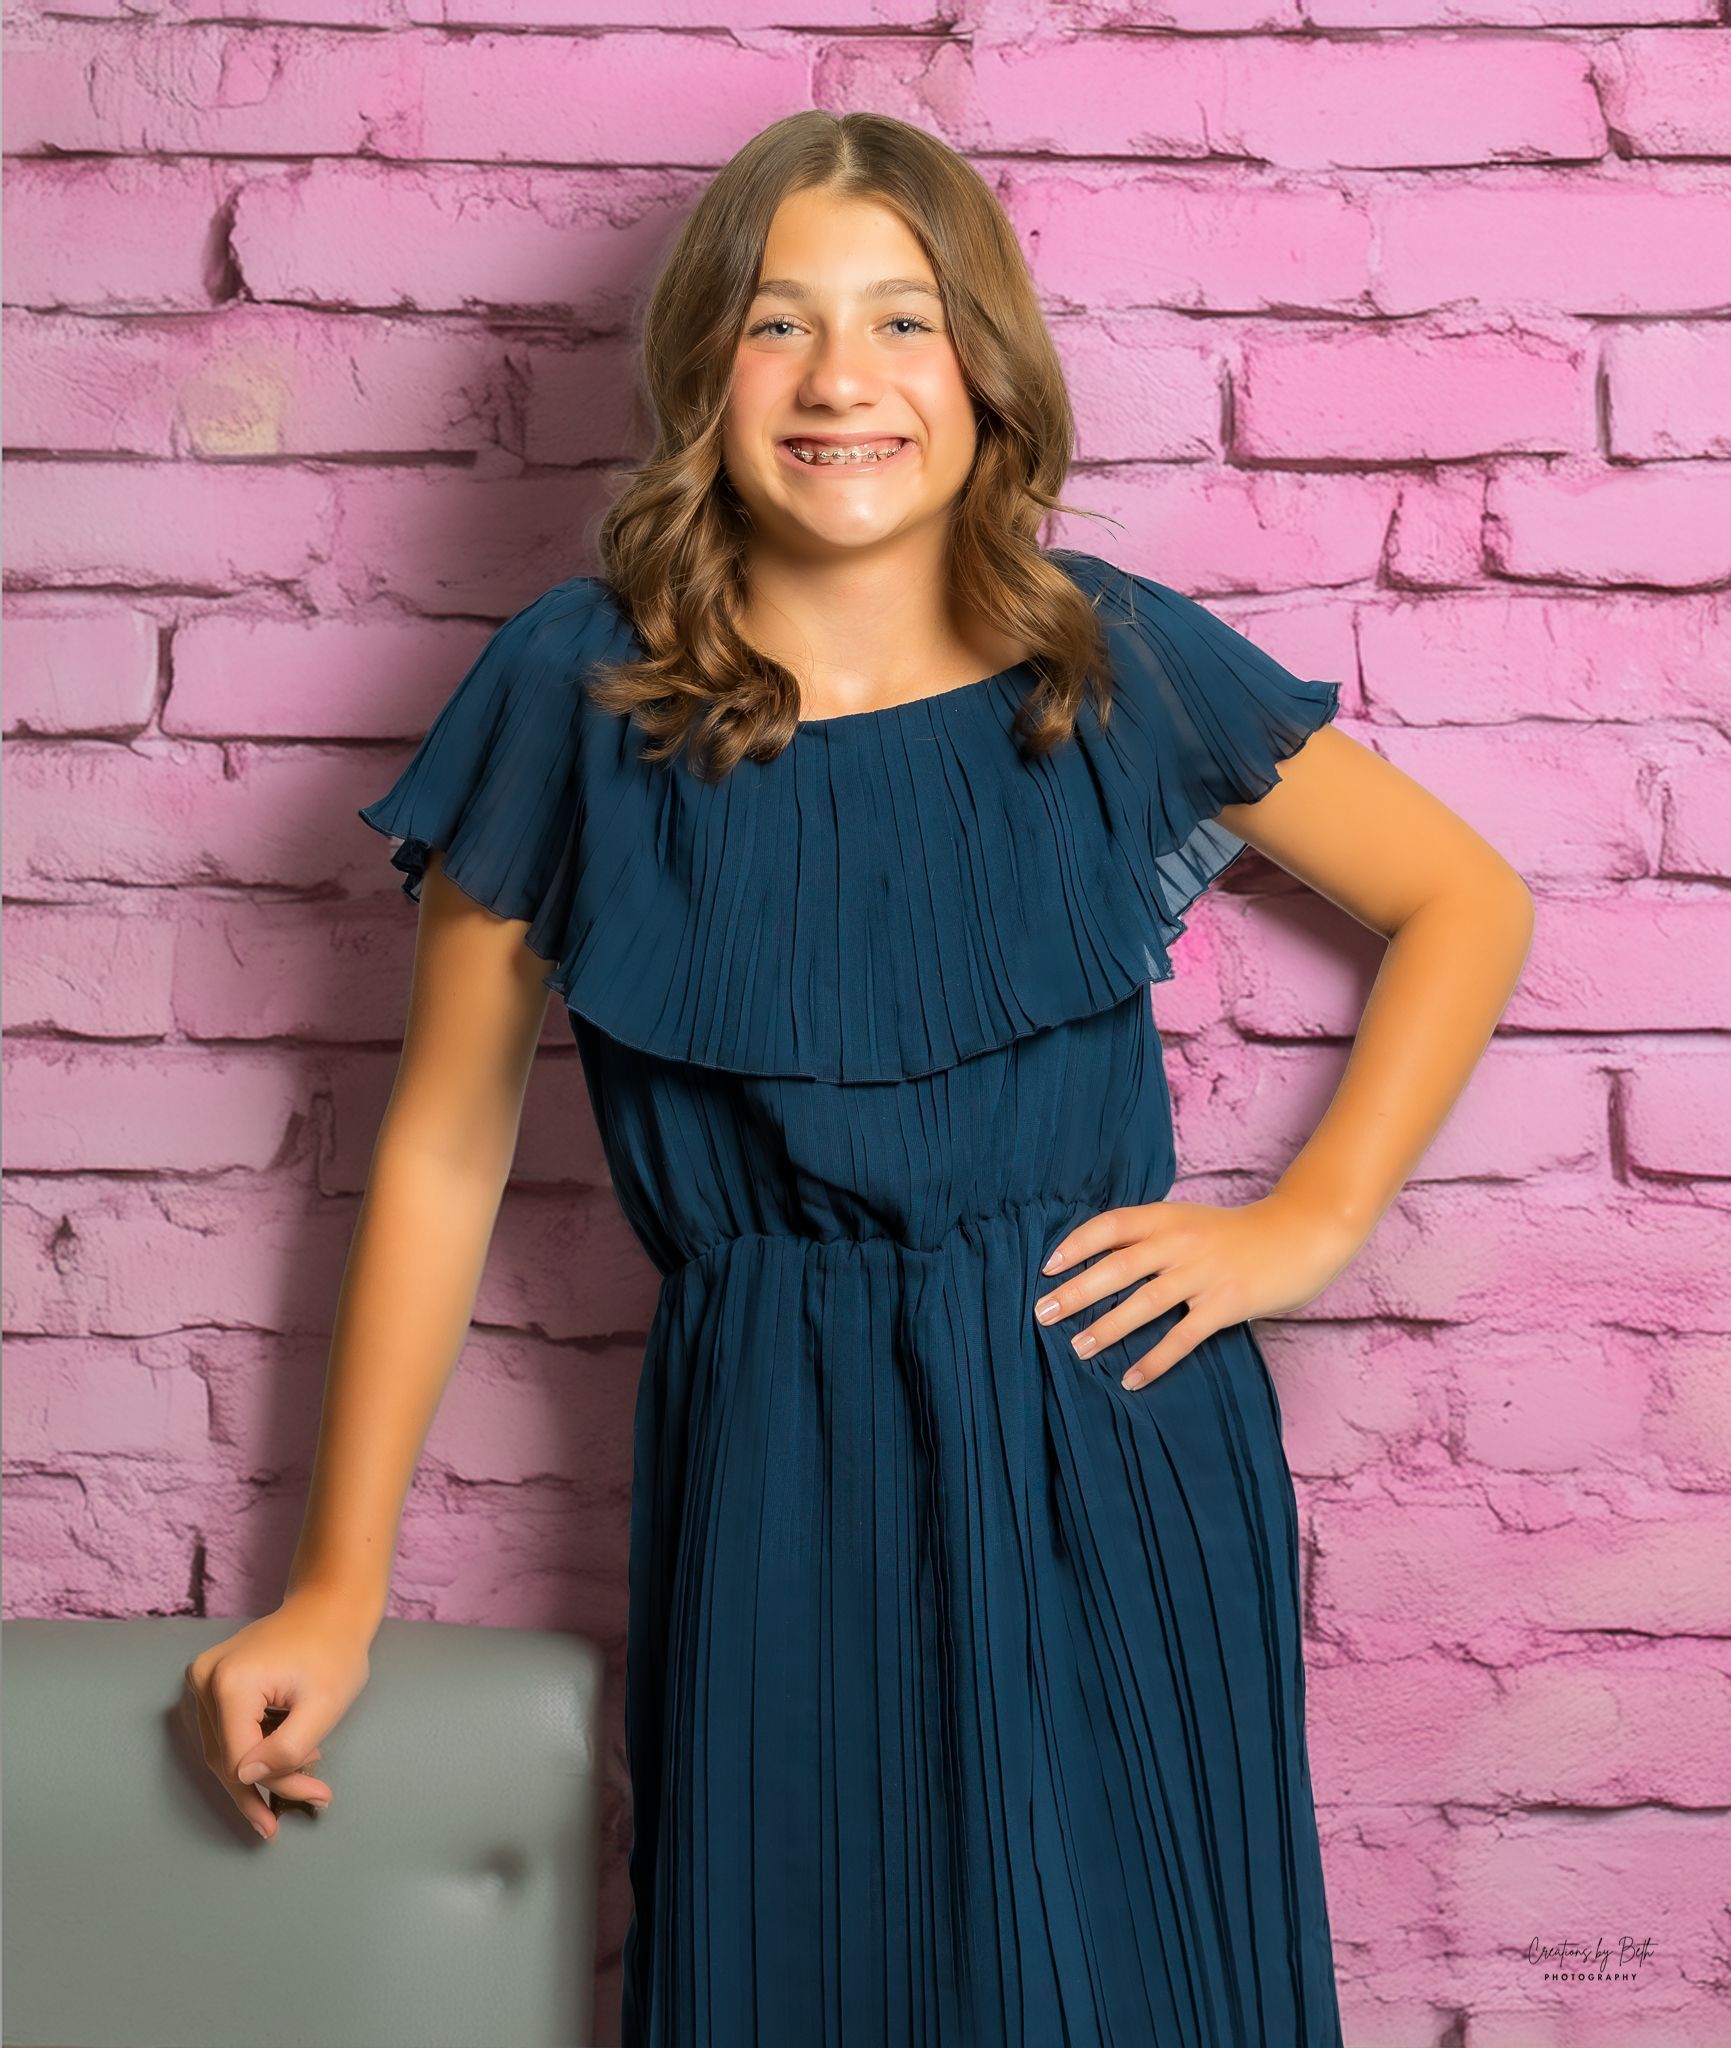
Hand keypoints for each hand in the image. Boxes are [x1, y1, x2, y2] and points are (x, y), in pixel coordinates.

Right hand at [182, 1585, 376, 1842]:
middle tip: (304, 1802)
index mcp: (229, 1685)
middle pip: (226, 1758)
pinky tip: (283, 1751)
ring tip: (302, 1772)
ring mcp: (201, 1677)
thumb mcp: (323, 1706)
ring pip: (222, 1748)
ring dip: (259, 1770)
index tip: (316, 1798)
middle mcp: (203, 1680)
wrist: (329, 1605)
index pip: (241, 1760)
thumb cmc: (334, 1651)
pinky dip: (251, 1747)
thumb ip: (286, 1748)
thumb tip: (246, 1779)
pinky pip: (223, 1730)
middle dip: (266, 1786)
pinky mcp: (208, 1679)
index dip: (276, 1788)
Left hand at [1033, 1190, 1359, 1390]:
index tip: (1047, 1267)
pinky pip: (1182, 1336)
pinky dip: (1154, 1360)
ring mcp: (1204, 1274)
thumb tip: (1102, 1262)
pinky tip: (1130, 1379)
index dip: (1076, 1245)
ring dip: (1107, 1327)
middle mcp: (1181, 1242)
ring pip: (1144, 1302)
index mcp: (1169, 1217)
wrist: (1302, 1235)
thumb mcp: (1191, 1222)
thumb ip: (1153, 1237)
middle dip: (1077, 1291)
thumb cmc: (1239, 1234)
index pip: (1111, 1226)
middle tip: (1043, 1313)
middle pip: (1118, 1266)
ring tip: (1078, 1348)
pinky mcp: (1227, 1304)